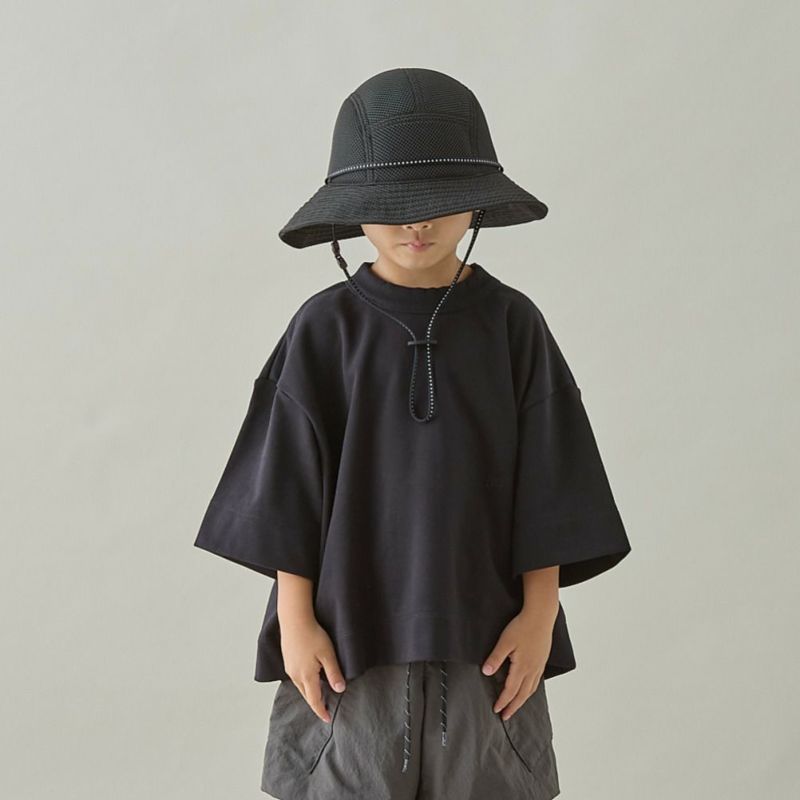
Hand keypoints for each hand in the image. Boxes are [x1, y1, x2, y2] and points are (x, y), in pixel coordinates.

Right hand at [280, 616, 346, 722]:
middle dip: (315, 703)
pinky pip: (296, 678)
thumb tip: (340, 690)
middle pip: (306, 695)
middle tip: (325, 709)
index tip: (328, 719)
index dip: (322, 711)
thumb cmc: (312, 635)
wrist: (294, 620)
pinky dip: (304, 683)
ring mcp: (289, 668)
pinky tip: (309, 678)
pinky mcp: (287, 661)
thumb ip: (334, 673)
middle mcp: (295, 675)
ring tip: (319, 695)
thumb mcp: (327, 654)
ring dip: (309, 693)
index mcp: (306, 676)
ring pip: (300, 687)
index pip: (314, 700)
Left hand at [481, 606, 554, 720]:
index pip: (511, 690)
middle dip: (513, 706)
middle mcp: (532, 670)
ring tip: (515, 705)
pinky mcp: (542, 660)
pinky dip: (530, 689)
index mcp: (522, 667)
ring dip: (522, 700)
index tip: (496, 710)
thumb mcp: (505, 641)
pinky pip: (537, 681)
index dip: (503, 701)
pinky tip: (528, 688)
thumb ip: (496, 658)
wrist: (541, 616)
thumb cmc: (522, 627)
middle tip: (505, 716)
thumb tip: (486, 672)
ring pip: (531, 689)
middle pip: (522, 694)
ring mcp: (539, 665)